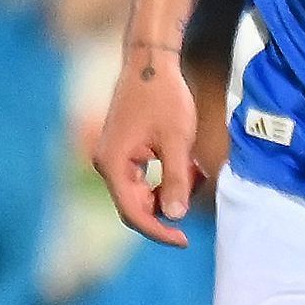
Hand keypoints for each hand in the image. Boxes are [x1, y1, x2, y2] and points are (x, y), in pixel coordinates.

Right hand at [87, 43, 204, 244]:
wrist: (150, 64)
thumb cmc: (165, 98)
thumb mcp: (178, 141)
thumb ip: (176, 179)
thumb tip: (175, 216)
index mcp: (113, 165)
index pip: (133, 212)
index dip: (159, 231)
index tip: (185, 241)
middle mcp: (106, 164)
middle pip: (135, 206)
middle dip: (167, 208)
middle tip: (198, 195)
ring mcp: (113, 157)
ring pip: (143, 192)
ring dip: (171, 190)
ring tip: (196, 170)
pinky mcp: (123, 151)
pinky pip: (144, 178)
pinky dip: (167, 177)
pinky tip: (189, 165)